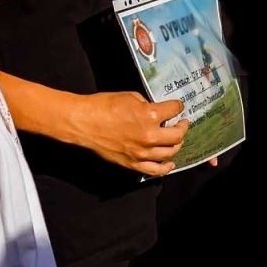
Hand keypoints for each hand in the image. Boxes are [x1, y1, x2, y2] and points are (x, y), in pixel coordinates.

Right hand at [73, 91, 188, 175]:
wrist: (84, 122)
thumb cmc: (103, 106)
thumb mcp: (130, 96)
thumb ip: (147, 105)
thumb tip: (155, 111)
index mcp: (150, 115)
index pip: (174, 110)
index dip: (178, 106)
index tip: (178, 107)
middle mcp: (149, 136)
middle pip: (177, 135)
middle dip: (183, 127)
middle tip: (182, 123)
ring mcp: (141, 152)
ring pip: (170, 153)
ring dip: (176, 144)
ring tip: (176, 139)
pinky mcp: (132, 163)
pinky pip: (155, 170)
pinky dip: (166, 167)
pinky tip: (170, 163)